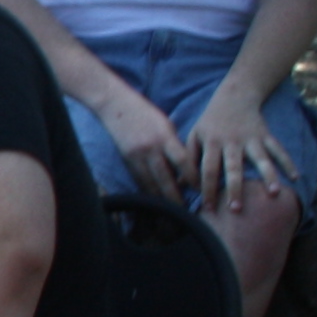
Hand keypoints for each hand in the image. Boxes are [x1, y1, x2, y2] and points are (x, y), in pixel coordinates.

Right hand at [95, 86, 190, 202]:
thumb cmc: (145, 113)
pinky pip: (139, 180)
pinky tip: (154, 201)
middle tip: (186, 210)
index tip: (200, 189)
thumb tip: (185, 166)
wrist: (115, 105)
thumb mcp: (166, 124)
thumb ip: (174, 144)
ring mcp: (136, 156)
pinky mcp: (126, 160)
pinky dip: (147, 192)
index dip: (193, 178)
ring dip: (161, 199)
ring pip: (150, 184)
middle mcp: (150, 149)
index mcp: (164, 137)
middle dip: (176, 197)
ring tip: (170, 211)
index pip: (183, 162)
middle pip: (166, 179)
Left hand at [183, 91, 289, 213]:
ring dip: (268, 176)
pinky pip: (278, 149)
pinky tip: (295, 177)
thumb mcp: (195, 135)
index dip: (207, 189)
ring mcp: (251, 138)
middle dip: (234, 189)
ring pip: (260, 159)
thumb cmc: (211, 122)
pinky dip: (287, 162)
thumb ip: (188, 159)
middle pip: (233, 168)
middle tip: (236, 209)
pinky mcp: (266, 135)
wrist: (235, 96)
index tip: (209, 208)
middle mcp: (232, 142)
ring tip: (274, 193)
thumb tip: (180, 184)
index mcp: (212, 142)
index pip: (208, 169)